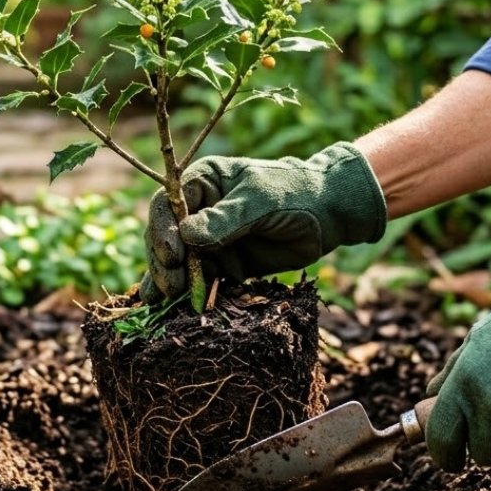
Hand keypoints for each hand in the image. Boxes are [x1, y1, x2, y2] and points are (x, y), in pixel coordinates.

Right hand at [141, 143, 386, 300]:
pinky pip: (198, 279)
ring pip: (177, 261)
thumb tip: (187, 235)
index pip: (168, 204)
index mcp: (203, 181)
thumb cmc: (293, 194)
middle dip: (164, 261)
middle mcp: (199, 209)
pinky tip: (167, 308)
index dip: (164, 229)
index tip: (173, 254)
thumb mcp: (260, 201)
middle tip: (171, 286)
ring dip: (170, 280)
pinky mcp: (223, 264)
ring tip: (167, 300)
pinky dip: (186, 293)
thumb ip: (226, 219)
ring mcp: (209, 239)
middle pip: (166, 236)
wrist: (327, 214)